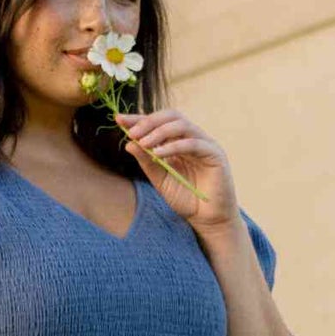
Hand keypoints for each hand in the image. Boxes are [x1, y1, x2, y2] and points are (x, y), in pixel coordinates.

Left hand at [112, 109, 238, 229]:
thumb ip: (147, 162)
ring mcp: (205, 143)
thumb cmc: (186, 199)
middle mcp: (192, 138)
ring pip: (181, 125)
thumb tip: (129, 143)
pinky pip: (192, 144)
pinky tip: (157, 154)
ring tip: (143, 143)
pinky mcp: (215, 154)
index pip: (159, 122)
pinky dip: (173, 147)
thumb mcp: (160, 179)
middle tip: (132, 132)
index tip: (119, 119)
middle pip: (171, 116)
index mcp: (179, 141)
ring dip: (159, 132)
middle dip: (149, 121)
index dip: (139, 119)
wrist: (207, 219)